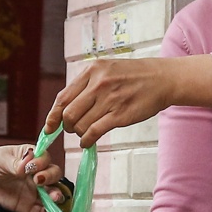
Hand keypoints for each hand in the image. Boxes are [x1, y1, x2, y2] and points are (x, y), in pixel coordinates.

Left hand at [0, 144, 65, 211]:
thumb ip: (15, 163)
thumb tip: (27, 166)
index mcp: (30, 157)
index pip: (45, 158)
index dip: (42, 162)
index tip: (32, 167)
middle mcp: (35, 174)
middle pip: (53, 175)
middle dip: (51, 178)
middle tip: (40, 181)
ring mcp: (33, 191)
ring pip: (51, 194)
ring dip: (56, 196)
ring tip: (54, 198)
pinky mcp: (27, 207)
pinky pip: (41, 211)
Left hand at [44, 56, 211, 148]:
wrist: (162, 79)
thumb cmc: (134, 76)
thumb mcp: (108, 69)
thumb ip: (87, 83)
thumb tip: (66, 106)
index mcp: (92, 70)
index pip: (63, 97)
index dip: (53, 115)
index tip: (49, 127)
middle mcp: (98, 84)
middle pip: (68, 113)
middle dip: (66, 126)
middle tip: (72, 129)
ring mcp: (109, 99)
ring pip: (80, 124)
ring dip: (79, 133)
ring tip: (85, 133)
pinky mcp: (120, 115)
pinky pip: (94, 132)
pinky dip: (86, 141)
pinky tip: (88, 142)